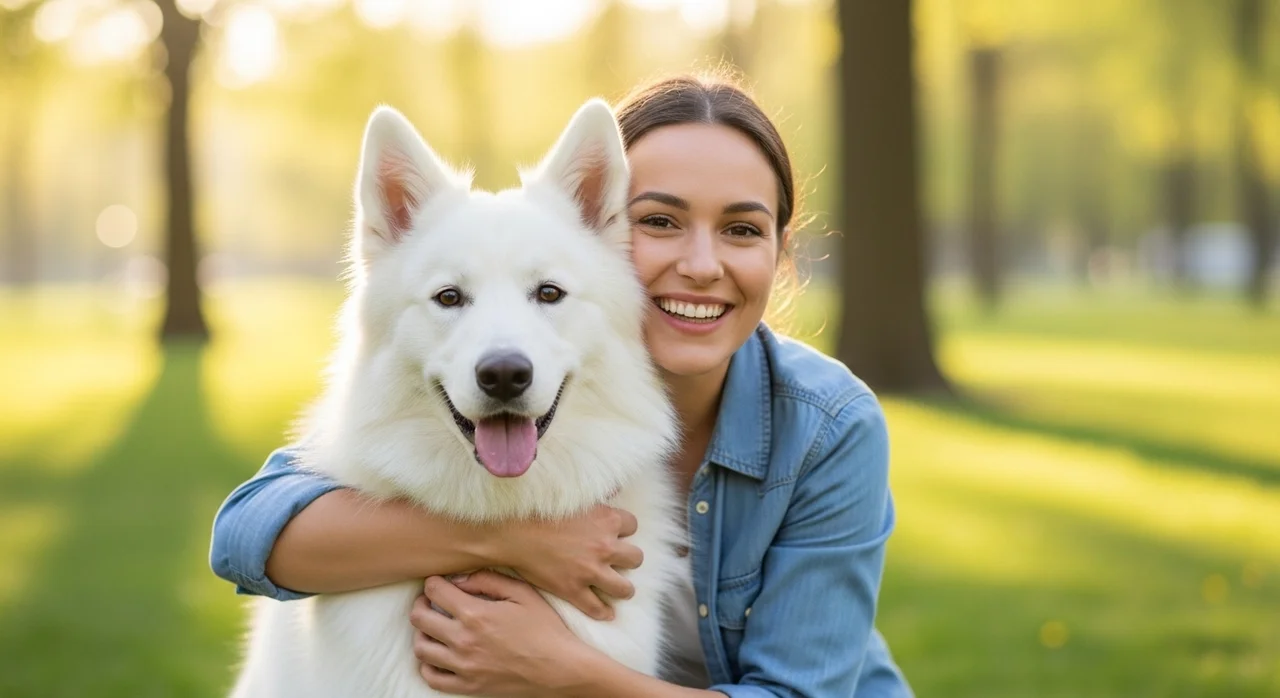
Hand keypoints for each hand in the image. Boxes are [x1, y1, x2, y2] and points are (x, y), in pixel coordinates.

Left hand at [412, 571, 588, 696]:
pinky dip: (428, 664)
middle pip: (419, 618)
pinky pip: (432, 677)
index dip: (433, 582)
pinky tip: (439, 654)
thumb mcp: (522, 593)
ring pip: (421, 647)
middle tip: (430, 601)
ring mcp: (464, 667)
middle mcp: (464, 640)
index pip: (434, 591)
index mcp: (476, 614)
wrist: (561, 669)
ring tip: (435, 627)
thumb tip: (457, 578)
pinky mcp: (468, 686)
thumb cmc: (545, 628)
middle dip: (421, 603)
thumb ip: (487, 579)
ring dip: (423, 633)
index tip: (438, 583)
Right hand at [491, 505, 641, 620]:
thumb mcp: (574, 496)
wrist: (513, 533)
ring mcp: (590, 571)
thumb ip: (599, 496)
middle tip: (619, 561)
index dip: (624, 530)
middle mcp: (604, 546)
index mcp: (607, 520)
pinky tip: (605, 612)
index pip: (633, 526)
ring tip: (618, 588)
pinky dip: (603, 612)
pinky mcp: (574, 590)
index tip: (616, 534)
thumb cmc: (540, 510)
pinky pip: (597, 608)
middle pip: (635, 558)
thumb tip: (616, 488)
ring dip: (623, 588)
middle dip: (629, 559)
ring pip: (624, 588)